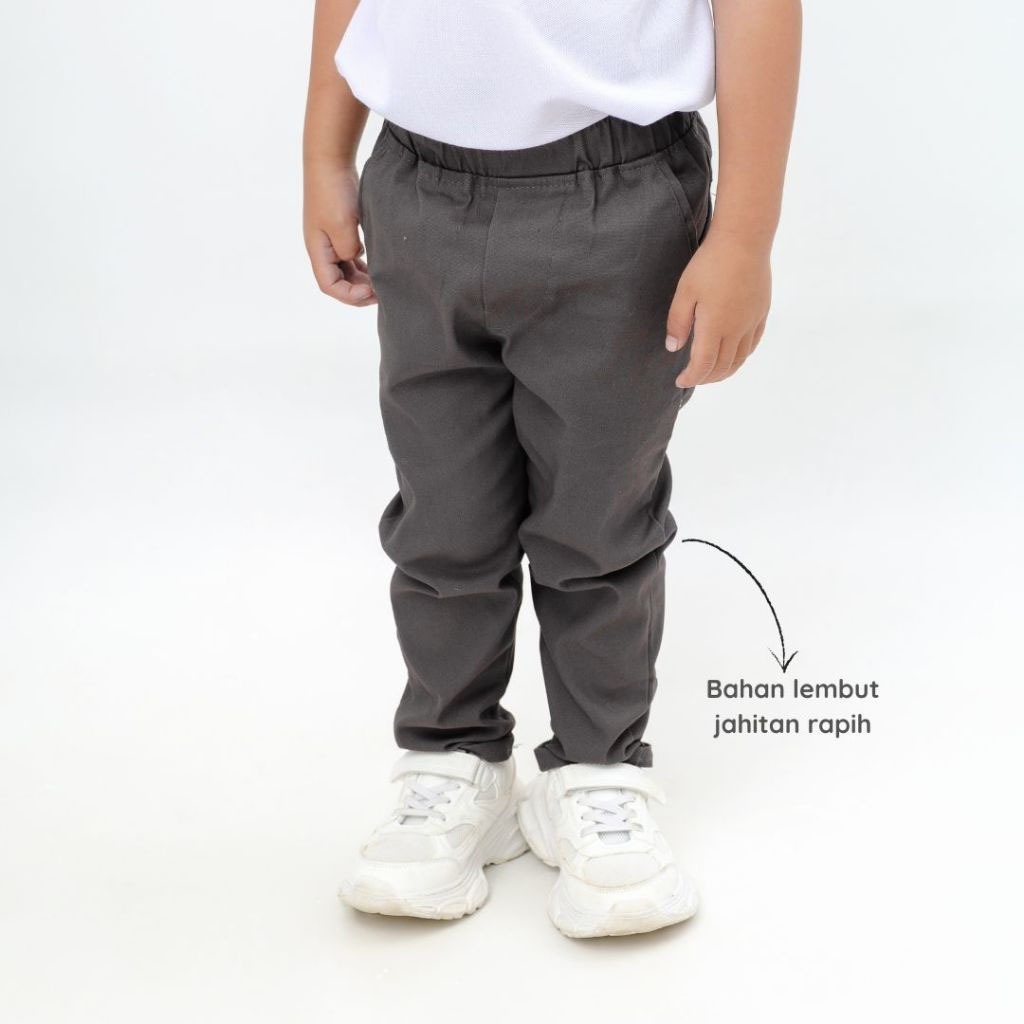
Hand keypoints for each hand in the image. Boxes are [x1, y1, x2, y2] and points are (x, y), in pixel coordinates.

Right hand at [303, 158, 375, 305]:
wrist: (330, 159)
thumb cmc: (334, 192)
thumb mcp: (343, 227)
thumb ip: (350, 252)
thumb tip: (357, 259)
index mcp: (317, 250)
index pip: (329, 286)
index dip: (350, 295)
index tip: (372, 292)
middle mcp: (321, 248)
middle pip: (338, 281)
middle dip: (359, 290)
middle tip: (383, 292)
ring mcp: (330, 238)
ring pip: (346, 269)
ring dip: (362, 278)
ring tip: (383, 281)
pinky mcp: (340, 228)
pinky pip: (351, 255)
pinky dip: (364, 264)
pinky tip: (379, 264)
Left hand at [665, 229, 771, 386]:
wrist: (745, 240)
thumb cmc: (710, 263)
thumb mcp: (685, 292)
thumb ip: (678, 322)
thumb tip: (673, 347)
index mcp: (715, 327)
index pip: (703, 365)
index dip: (691, 377)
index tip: (680, 381)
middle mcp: (737, 330)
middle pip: (723, 366)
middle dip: (706, 378)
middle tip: (693, 378)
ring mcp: (752, 322)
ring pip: (740, 359)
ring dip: (725, 371)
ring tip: (711, 374)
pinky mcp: (762, 312)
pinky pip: (752, 344)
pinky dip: (741, 357)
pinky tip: (734, 356)